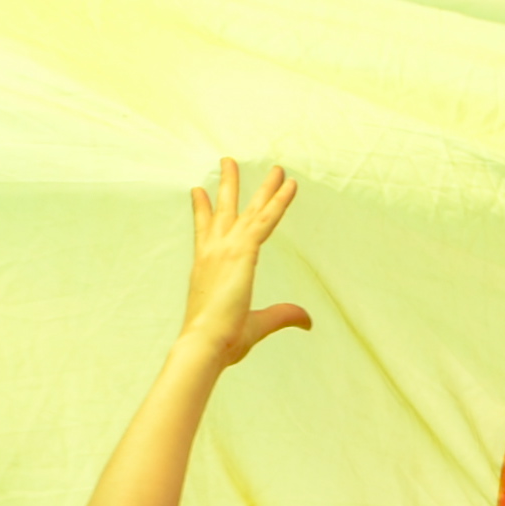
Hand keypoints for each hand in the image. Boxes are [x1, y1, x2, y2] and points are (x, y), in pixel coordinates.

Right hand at [178, 161, 309, 367]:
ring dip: (261, 186)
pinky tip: (289, 184)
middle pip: (224, 210)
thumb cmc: (220, 340)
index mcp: (206, 267)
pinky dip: (279, 201)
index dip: (202, 210)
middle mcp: (212, 252)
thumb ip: (282, 316)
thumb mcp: (256, 325)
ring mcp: (226, 249)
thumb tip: (307, 319)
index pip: (204, 231)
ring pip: (249, 209)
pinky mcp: (242, 252)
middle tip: (228, 161)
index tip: (198, 192)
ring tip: (271, 165)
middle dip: (228, 184)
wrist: (205, 344)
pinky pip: (265, 219)